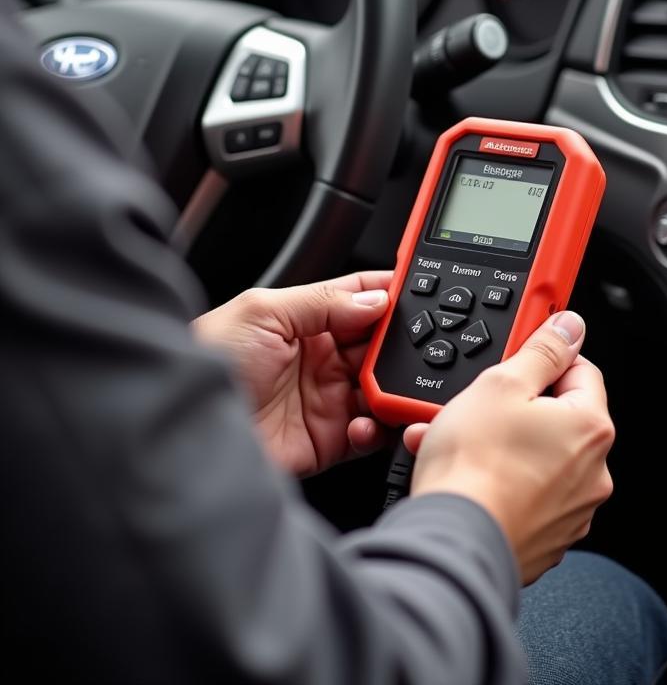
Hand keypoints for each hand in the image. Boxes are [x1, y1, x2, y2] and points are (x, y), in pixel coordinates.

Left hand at [192, 271, 392, 476]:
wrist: (181, 431)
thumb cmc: (206, 361)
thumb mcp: (261, 312)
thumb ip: (323, 302)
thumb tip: (375, 299)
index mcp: (307, 320)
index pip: (361, 298)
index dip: (390, 293)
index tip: (420, 291)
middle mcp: (322, 358)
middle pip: (382, 344)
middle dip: (400, 344)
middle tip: (404, 349)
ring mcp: (329, 398)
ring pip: (385, 388)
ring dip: (394, 388)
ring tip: (385, 389)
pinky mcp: (331, 440)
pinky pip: (373, 433)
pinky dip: (380, 429)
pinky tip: (364, 423)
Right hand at [405, 312, 614, 584]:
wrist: (453, 541)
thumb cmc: (474, 467)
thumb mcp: (502, 384)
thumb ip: (542, 350)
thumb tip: (570, 327)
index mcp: (590, 428)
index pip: (582, 370)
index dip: (545, 359)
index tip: (519, 360)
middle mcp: (593, 472)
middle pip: (559, 416)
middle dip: (515, 406)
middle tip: (478, 405)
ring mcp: (572, 510)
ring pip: (537, 457)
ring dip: (501, 444)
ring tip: (457, 441)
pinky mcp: (547, 538)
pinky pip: (526, 494)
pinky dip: (500, 480)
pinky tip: (466, 475)